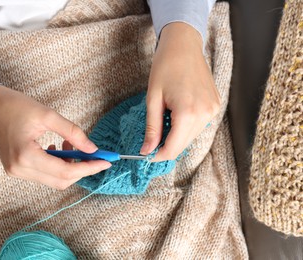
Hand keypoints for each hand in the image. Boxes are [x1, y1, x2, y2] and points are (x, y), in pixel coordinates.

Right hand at [0, 86, 110, 188]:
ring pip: (53, 179)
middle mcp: (19, 169)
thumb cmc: (16, 106)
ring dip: (69, 166)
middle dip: (81, 169)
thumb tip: (93, 148)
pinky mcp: (17, 169)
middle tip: (95, 156)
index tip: (105, 162)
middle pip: (60, 181)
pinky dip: (57, 166)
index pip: (65, 171)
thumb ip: (73, 133)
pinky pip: (44, 174)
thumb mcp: (48, 115)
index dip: (88, 168)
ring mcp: (16, 172)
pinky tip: (59, 149)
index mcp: (25, 156)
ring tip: (71, 146)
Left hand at [140, 23, 220, 160]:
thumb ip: (152, 128)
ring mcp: (213, 110)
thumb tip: (146, 151)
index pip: (173, 148)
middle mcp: (205, 114)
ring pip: (191, 137)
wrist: (184, 45)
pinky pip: (199, 125)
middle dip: (166, 146)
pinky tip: (176, 113)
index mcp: (188, 113)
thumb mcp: (153, 99)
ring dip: (176, 136)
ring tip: (164, 119)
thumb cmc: (165, 67)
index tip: (146, 155)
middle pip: (183, 145)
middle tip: (151, 139)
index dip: (158, 155)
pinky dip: (186, 126)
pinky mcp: (215, 105)